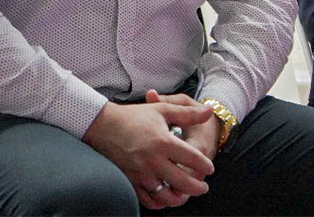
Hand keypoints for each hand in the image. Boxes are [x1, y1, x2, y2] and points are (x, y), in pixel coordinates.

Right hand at [83, 97, 213, 209]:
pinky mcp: (129, 180)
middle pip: (181, 182)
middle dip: (197, 188)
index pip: (192, 158)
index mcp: (164, 142)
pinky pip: (146, 198)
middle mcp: (153, 160)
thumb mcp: (163, 110)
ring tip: (185, 195)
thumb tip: (209, 112)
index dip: (205, 165)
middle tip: (203, 188)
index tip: (210, 168)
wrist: (103, 125)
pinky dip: (158, 202)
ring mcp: (140, 173)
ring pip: (164, 195)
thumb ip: (188, 114)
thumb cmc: (134, 116)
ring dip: (178, 198)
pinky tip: (166, 199)